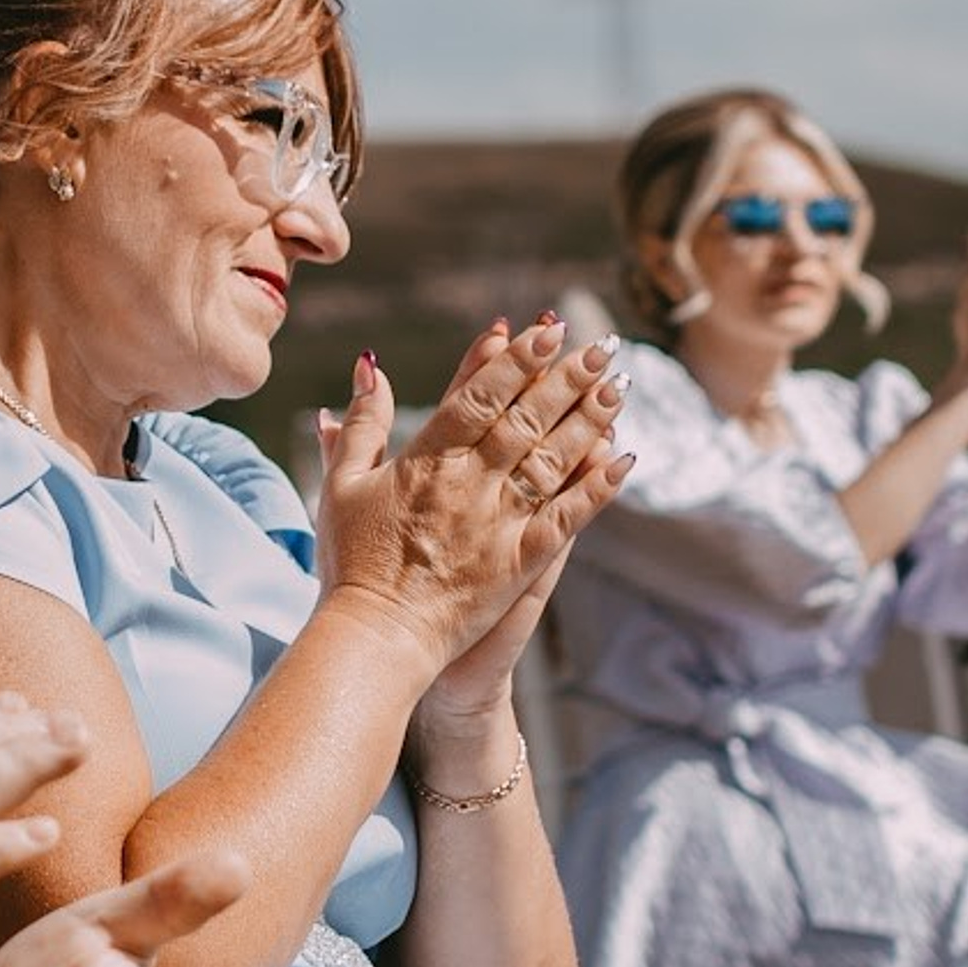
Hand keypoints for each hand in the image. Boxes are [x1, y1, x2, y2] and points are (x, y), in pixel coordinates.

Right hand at [313, 319, 632, 698]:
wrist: (375, 637)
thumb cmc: (351, 562)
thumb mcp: (342, 484)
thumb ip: (361, 424)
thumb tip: (370, 366)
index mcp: (425, 460)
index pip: (478, 395)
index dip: (515, 359)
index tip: (547, 329)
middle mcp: (468, 483)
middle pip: (526, 418)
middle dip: (567, 377)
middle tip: (601, 344)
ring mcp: (498, 522)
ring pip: (554, 458)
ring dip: (591, 419)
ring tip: (619, 386)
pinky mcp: (520, 562)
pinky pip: (568, 517)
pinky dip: (598, 487)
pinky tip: (624, 459)